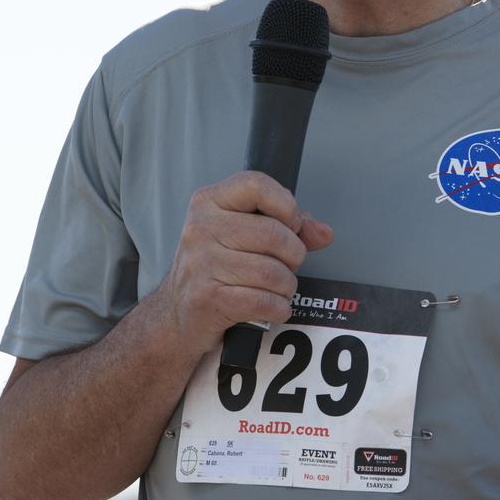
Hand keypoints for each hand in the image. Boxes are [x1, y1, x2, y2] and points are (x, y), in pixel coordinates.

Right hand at [161, 171, 332, 358]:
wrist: (176, 313)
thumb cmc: (214, 268)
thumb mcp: (242, 235)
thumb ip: (287, 227)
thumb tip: (323, 232)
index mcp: (209, 202)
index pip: (256, 185)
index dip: (286, 205)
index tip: (291, 224)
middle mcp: (201, 229)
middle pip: (274, 234)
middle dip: (293, 255)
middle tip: (287, 264)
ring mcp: (201, 264)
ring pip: (273, 272)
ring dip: (287, 286)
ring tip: (278, 288)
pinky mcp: (208, 298)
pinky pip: (264, 301)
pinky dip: (278, 308)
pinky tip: (272, 306)